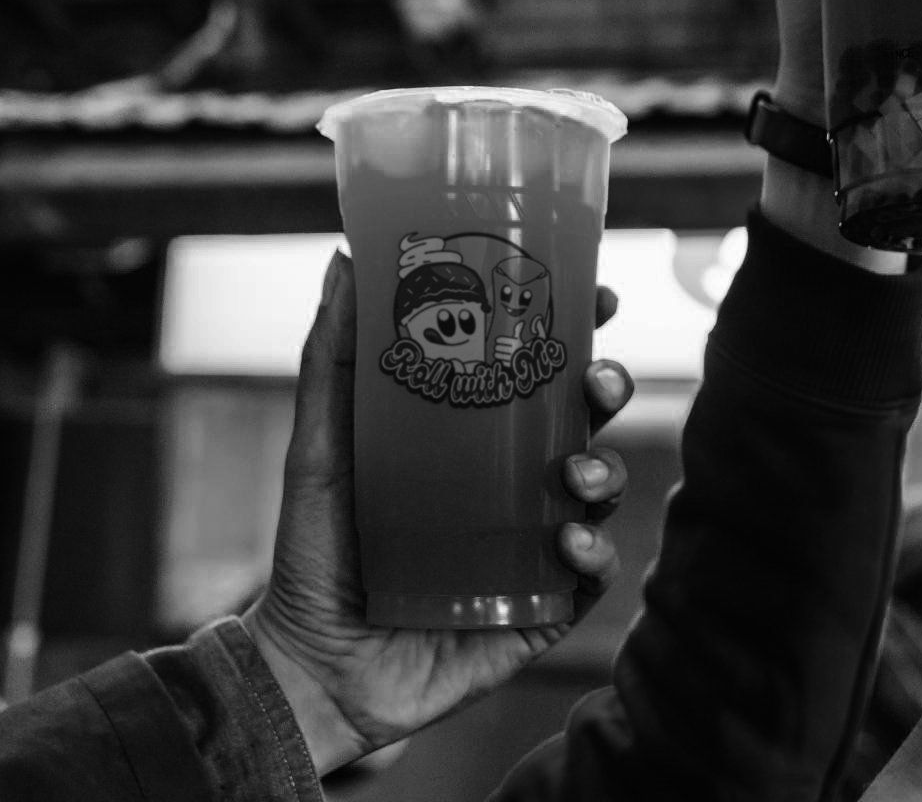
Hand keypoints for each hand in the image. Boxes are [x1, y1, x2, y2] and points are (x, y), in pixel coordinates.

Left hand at [241, 253, 636, 775]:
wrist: (310, 665)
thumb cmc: (316, 555)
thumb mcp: (321, 449)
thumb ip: (333, 360)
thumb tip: (343, 261)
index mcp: (476, 442)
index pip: (541, 374)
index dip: (578, 331)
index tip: (597, 297)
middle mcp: (516, 486)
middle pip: (586, 423)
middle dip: (608, 391)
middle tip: (598, 380)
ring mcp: (535, 547)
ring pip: (600, 492)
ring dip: (605, 471)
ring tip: (575, 474)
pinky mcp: (544, 609)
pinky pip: (591, 577)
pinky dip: (592, 554)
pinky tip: (567, 543)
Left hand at [494, 322, 526, 362]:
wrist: (529, 358)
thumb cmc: (522, 347)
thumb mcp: (520, 338)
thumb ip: (518, 331)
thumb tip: (521, 322)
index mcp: (515, 342)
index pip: (502, 340)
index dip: (499, 340)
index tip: (497, 341)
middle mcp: (514, 349)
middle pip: (499, 348)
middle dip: (497, 347)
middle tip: (496, 347)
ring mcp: (513, 357)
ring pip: (500, 355)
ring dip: (497, 354)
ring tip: (496, 353)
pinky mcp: (512, 364)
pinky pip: (504, 362)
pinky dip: (502, 361)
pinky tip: (501, 359)